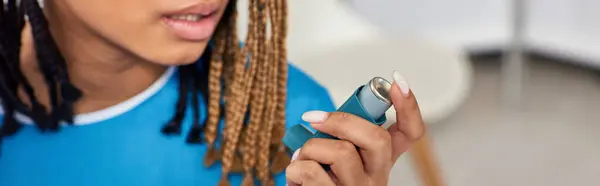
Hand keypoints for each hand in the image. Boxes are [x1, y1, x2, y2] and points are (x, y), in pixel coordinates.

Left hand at [286, 71, 424, 185]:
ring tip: (302, 157)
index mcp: (379, 161)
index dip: (409, 107)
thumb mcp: (338, 158)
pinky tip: (296, 176)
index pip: (409, 134)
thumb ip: (343, 136)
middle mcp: (377, 178)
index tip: (398, 83)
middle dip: (342, 120)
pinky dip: (295, 168)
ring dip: (310, 147)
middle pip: (378, 138)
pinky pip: (312, 170)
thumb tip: (327, 115)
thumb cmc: (320, 182)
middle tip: (314, 118)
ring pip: (341, 152)